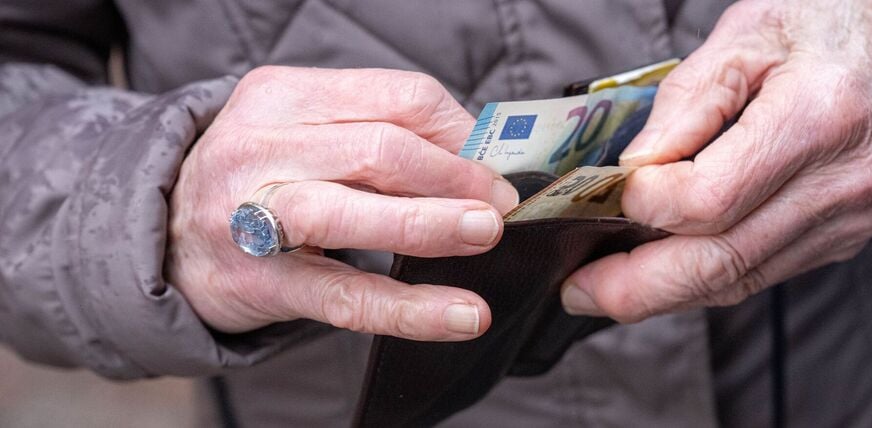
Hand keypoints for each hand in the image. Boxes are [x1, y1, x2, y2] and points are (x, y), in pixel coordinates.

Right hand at [166, 66, 519, 339]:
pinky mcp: (258, 281)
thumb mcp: (301, 132)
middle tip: (500, 205)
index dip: (459, 133)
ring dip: (432, 223)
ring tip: (486, 235)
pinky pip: (344, 295)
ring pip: (352, 212)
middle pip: (379, 150)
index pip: (396, 98)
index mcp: (280, 96)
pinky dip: (410, 308)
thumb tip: (475, 159)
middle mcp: (258, 147)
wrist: (161, 238)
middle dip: (455, 176)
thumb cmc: (256, 180)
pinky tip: (459, 314)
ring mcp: (250, 215)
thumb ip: (375, 133)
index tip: (492, 165)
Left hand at [561, 0, 871, 320]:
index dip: (647, 206)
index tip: (608, 192)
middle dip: (635, 287)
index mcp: (816, 119)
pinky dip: (701, 279)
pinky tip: (658, 272)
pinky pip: (758, 273)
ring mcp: (847, 221)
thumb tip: (635, 170)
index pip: (710, 201)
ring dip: (661, 293)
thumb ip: (686, 102)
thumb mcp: (747, 34)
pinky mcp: (842, 239)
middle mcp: (839, 185)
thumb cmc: (824, 27)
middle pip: (720, 263)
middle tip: (576, 288)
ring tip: (601, 288)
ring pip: (736, 281)